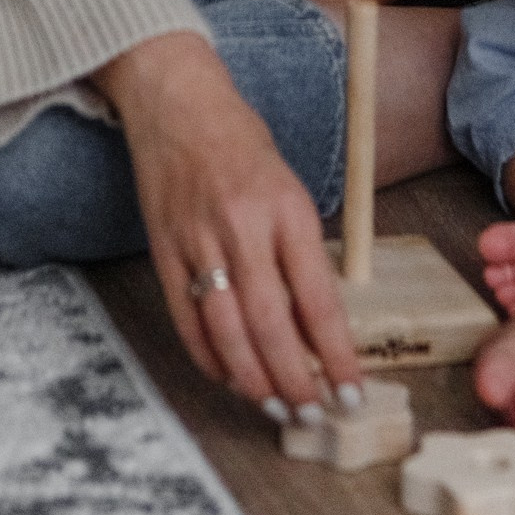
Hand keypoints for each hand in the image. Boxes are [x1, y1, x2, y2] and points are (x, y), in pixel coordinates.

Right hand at [94, 32, 360, 414]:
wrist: (177, 101)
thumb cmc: (243, 142)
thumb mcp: (290, 188)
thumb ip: (301, 252)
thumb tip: (318, 325)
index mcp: (286, 209)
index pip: (318, 299)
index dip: (335, 355)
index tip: (351, 392)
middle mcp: (242, 228)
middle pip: (271, 325)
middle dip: (295, 380)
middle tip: (312, 412)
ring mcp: (197, 241)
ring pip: (226, 331)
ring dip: (252, 379)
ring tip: (274, 405)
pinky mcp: (163, 251)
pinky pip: (186, 319)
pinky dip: (208, 357)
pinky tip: (229, 376)